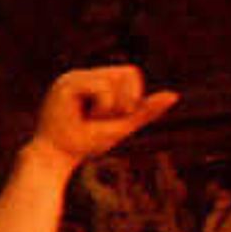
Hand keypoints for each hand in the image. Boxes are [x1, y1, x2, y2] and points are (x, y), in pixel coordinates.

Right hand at [29, 64, 178, 163]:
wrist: (56, 158)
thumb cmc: (85, 144)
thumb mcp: (122, 126)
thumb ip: (145, 111)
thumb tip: (174, 95)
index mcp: (92, 81)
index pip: (130, 73)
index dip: (134, 95)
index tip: (115, 116)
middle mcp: (80, 75)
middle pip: (128, 72)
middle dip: (127, 100)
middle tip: (104, 119)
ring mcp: (71, 78)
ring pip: (116, 79)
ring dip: (114, 105)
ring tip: (92, 119)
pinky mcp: (66, 85)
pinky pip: (103, 88)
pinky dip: (104, 107)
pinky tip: (83, 117)